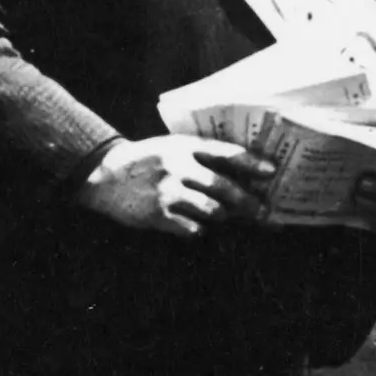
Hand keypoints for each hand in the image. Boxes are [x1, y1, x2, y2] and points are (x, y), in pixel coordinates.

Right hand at [77, 135, 268, 237]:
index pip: (226, 153)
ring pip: (212, 211)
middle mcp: (178, 166)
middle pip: (225, 188)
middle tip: (265, 214)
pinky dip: (197, 229)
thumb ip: (201, 157)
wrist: (102, 174)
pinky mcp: (157, 214)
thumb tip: (241, 179)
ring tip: (216, 215)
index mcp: (184, 146)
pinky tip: (190, 224)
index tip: (272, 172)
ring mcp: (167, 191)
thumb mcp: (171, 147)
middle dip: (250, 204)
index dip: (251, 163)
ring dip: (220, 216)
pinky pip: (192, 229)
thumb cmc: (145, 162)